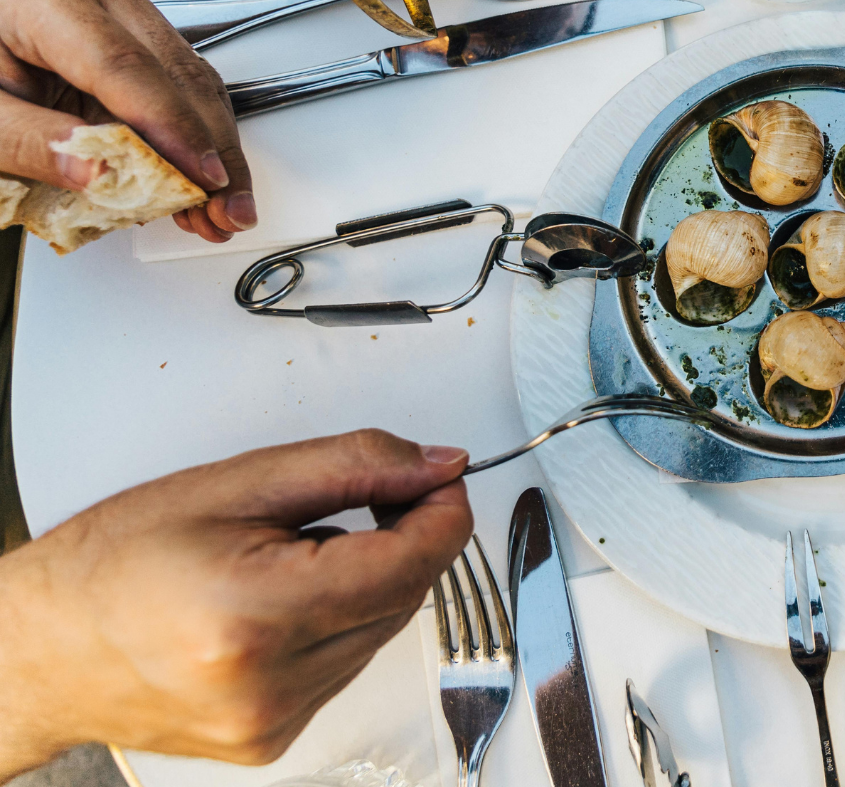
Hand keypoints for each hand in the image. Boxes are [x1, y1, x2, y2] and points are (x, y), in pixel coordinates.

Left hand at [0, 0, 253, 242]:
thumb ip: (29, 141)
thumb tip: (97, 173)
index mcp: (46, 0)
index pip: (123, 65)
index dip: (168, 126)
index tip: (197, 177)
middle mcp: (99, 0)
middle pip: (177, 75)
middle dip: (209, 151)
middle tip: (224, 209)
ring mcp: (127, 21)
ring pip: (195, 88)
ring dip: (214, 154)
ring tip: (219, 211)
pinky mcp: (141, 50)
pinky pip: (184, 97)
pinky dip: (197, 146)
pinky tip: (201, 187)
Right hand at [0, 430, 471, 775]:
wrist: (38, 647)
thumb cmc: (112, 564)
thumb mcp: (236, 483)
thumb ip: (352, 465)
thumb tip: (437, 465)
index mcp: (257, 614)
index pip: (413, 563)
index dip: (442, 510)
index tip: (439, 479)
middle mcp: (269, 684)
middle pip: (405, 596)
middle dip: (399, 539)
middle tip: (355, 500)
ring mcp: (271, 722)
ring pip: (381, 633)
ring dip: (364, 584)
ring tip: (285, 558)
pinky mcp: (272, 741)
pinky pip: (346, 667)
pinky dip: (335, 625)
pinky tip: (277, 604)